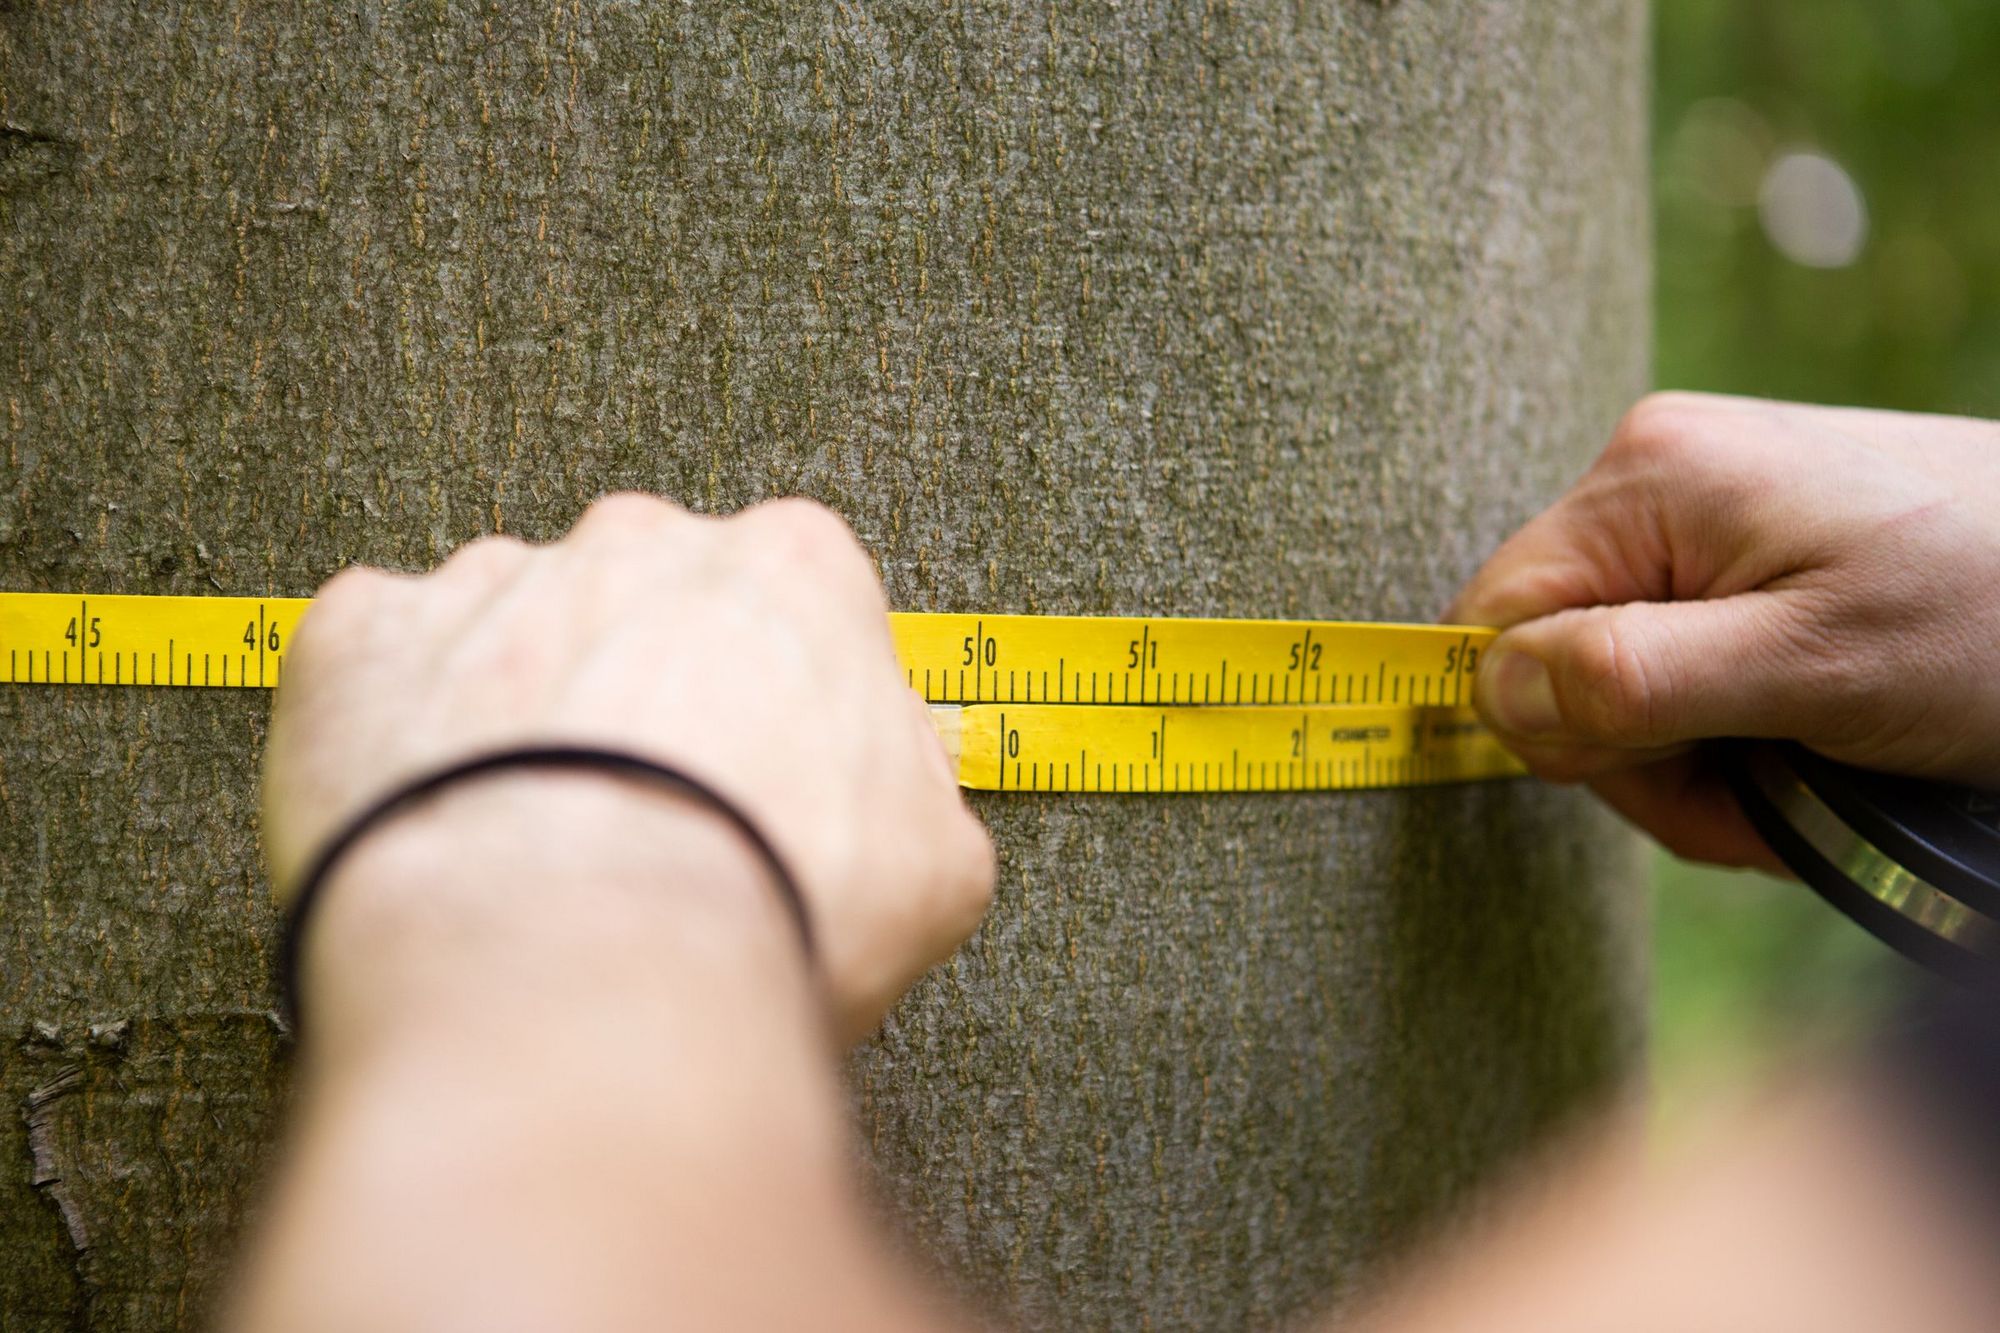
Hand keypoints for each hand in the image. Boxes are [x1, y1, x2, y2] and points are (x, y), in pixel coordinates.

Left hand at [263, 494, 994, 1040]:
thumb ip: (916, 786)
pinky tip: (422, 818)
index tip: (758, 772)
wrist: (584, 972)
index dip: (773, 705)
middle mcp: (642, 544)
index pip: (791, 604)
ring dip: (512, 709)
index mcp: (792, 570)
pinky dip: (387, 727)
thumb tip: (898, 780)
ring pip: (507, 626)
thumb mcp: (935, 864)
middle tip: (638, 816)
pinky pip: (374, 661)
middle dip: (638, 694)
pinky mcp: (362, 637)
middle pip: (644, 602)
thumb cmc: (768, 906)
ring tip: (523, 845)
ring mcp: (495, 580)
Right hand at [1450, 392, 1999, 868]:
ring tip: (1812, 767)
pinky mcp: (1753, 546)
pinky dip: (1737, 727)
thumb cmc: (1996, 619)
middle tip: (1770, 785)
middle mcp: (1661, 475)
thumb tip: (1487, 695)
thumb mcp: (1811, 671)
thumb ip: (1632, 680)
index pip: (1496, 625)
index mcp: (1650, 478)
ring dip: (1702, 758)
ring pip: (1622, 677)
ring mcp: (1708, 509)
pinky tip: (1814, 740)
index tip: (1674, 767)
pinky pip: (1684, 660)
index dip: (1556, 727)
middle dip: (1651, 757)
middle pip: (1560, 660)